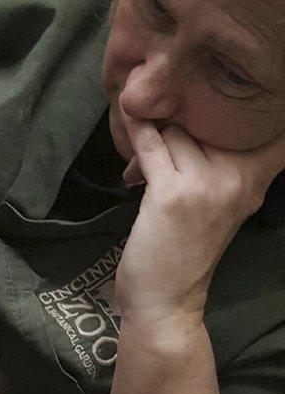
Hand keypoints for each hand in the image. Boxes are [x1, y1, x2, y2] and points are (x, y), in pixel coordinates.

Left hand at [115, 114, 284, 326]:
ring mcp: (207, 184)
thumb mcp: (220, 204)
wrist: (165, 302)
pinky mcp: (171, 193)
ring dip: (156, 137)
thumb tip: (192, 115)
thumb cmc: (184, 253)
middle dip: (181, 123)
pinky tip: (127, 114)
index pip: (265, 125)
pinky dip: (137, 130)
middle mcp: (240, 176)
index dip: (241, 105)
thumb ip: (221, 163)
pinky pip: (151, 145)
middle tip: (162, 145)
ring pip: (178, 130)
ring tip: (145, 165)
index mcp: (257, 176)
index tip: (223, 91)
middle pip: (207, 118)